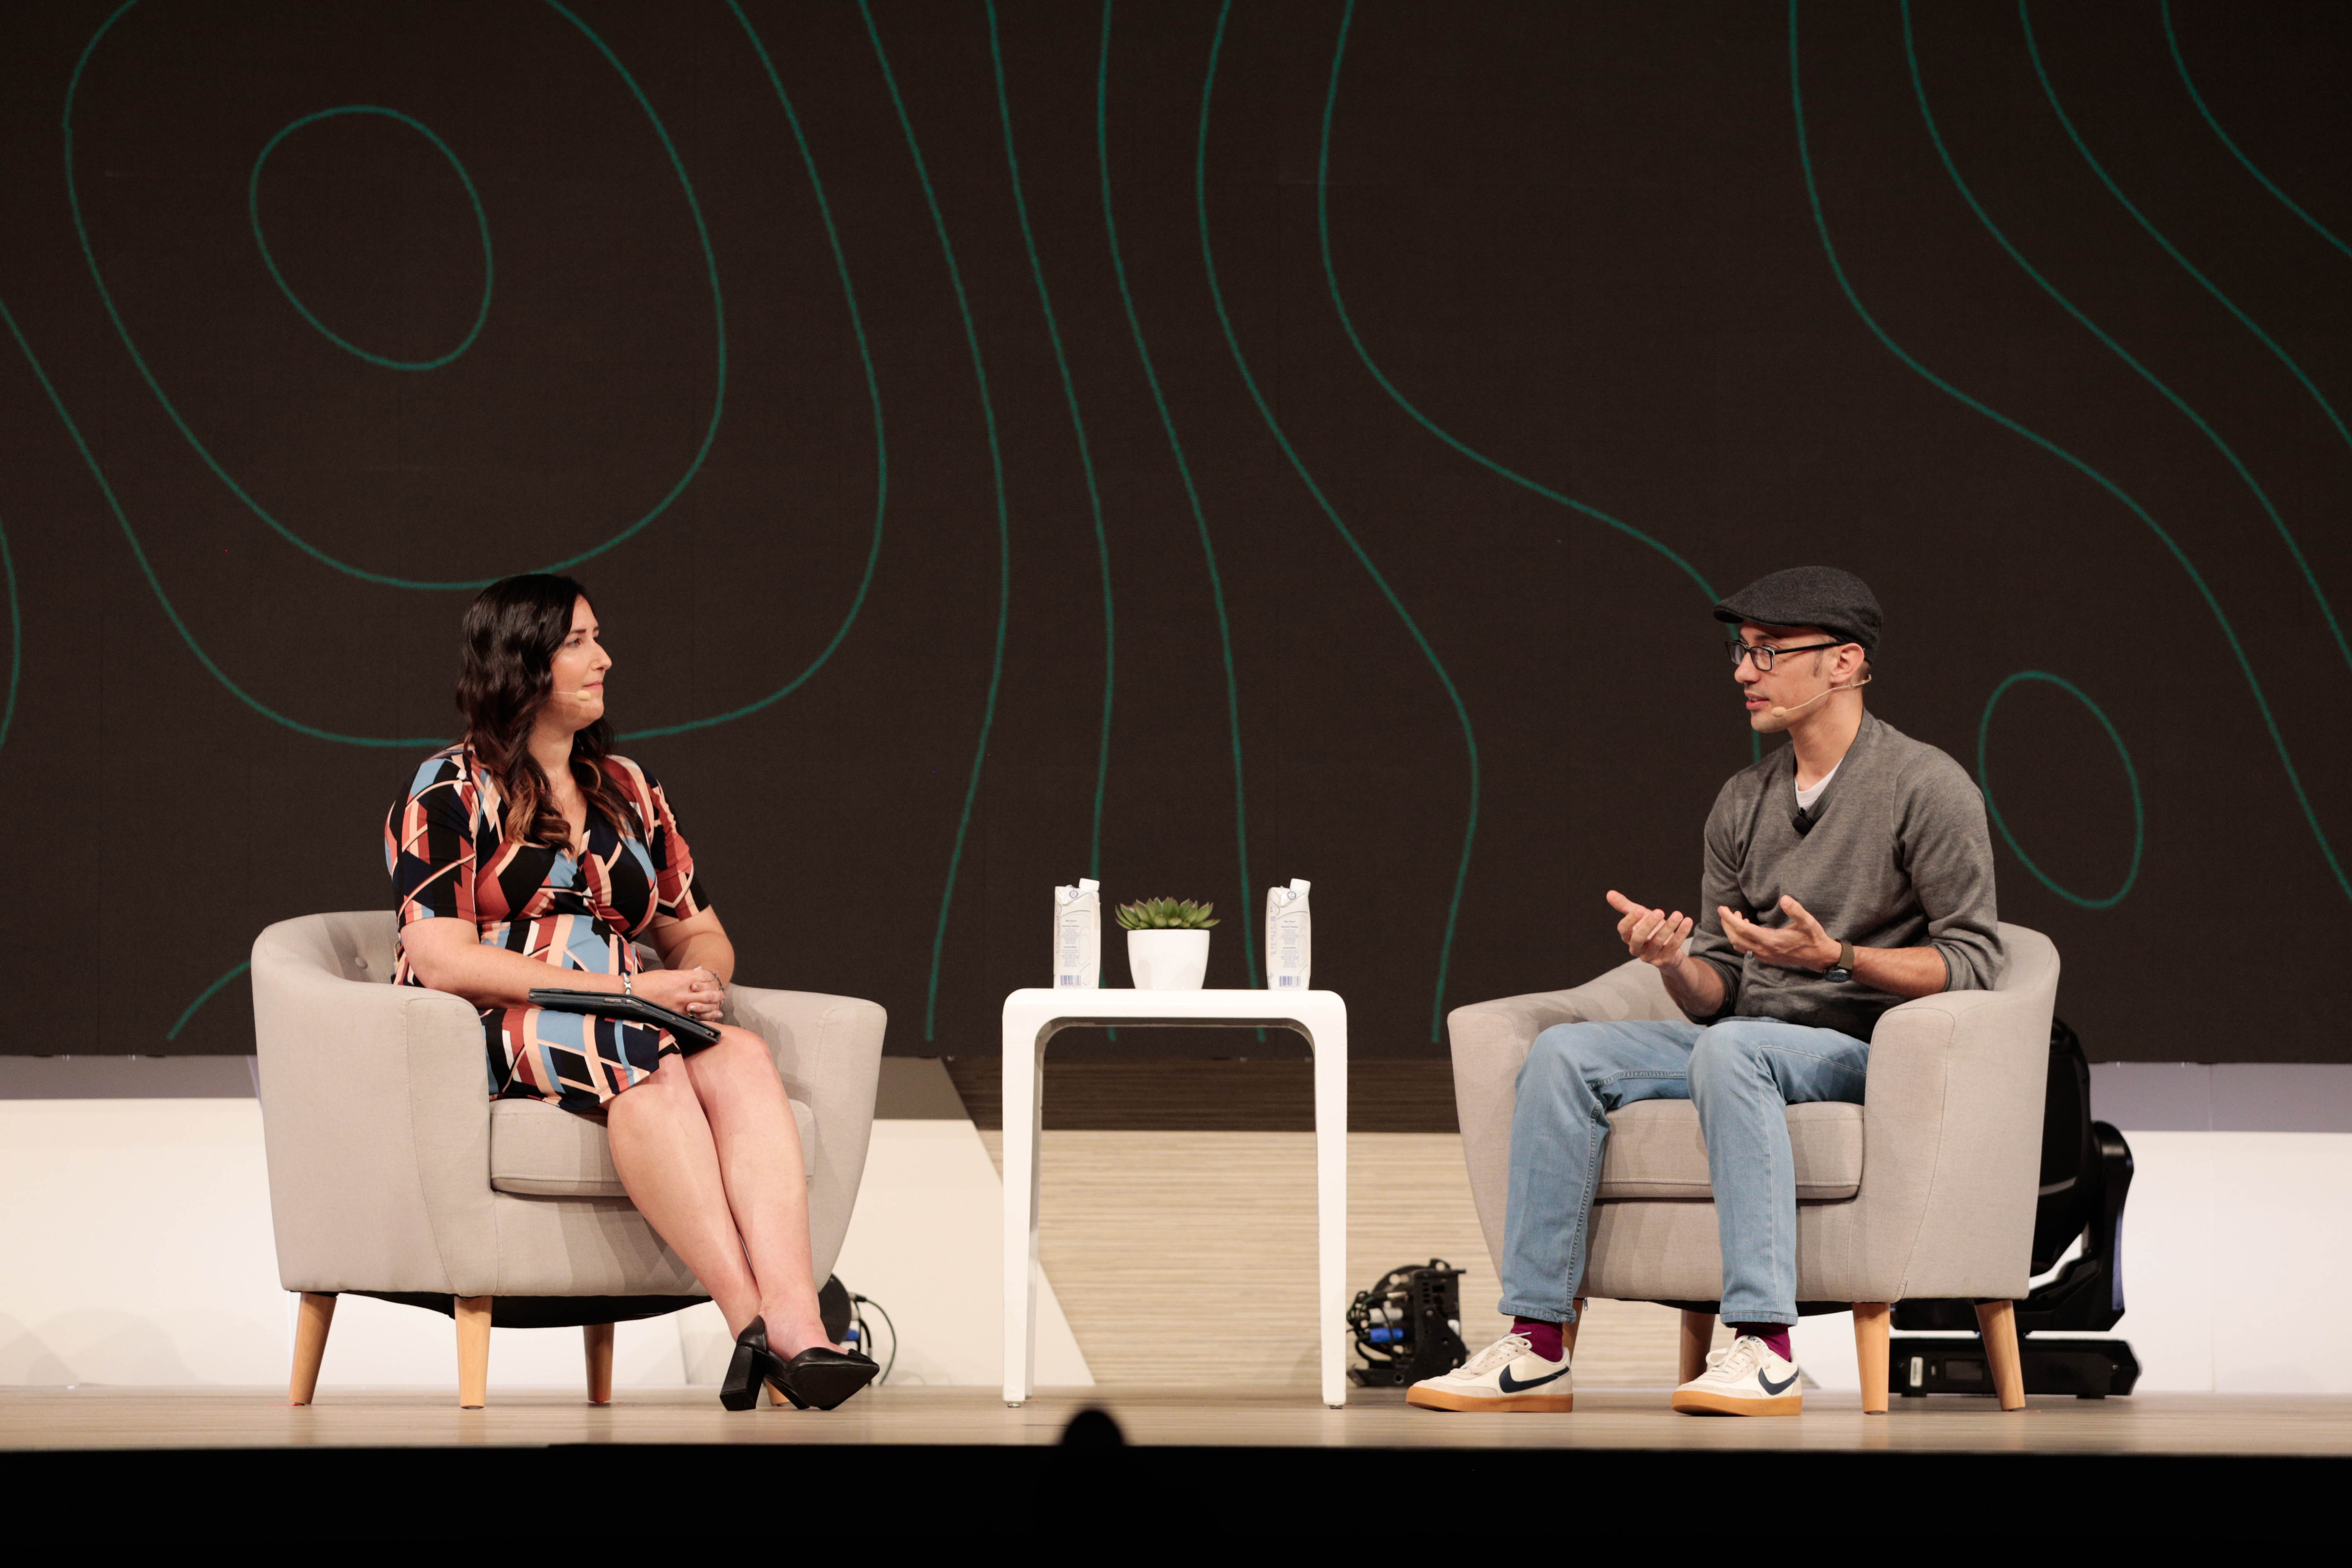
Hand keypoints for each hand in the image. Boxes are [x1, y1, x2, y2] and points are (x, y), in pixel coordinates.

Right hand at [635, 966, 726, 1021]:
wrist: (632, 994)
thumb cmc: (648, 982)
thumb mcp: (668, 974)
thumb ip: (684, 975)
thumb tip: (697, 974)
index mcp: (682, 978)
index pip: (706, 976)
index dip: (711, 978)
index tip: (713, 980)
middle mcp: (684, 992)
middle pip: (710, 992)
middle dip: (718, 994)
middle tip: (721, 995)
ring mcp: (681, 1005)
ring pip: (706, 1006)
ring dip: (715, 1006)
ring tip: (719, 1006)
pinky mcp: (676, 1016)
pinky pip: (697, 1018)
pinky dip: (707, 1017)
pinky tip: (712, 1016)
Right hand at [1605, 890, 1691, 969]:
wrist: (1667, 949)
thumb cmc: (1650, 929)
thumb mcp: (1639, 916)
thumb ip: (1625, 906)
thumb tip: (1609, 893)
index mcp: (1628, 937)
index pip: (1623, 930)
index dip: (1630, 920)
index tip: (1639, 909)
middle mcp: (1636, 948)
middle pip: (1638, 938)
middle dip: (1649, 924)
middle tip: (1660, 911)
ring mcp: (1650, 956)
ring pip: (1657, 942)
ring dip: (1668, 927)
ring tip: (1678, 914)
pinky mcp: (1664, 960)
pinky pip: (1673, 947)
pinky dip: (1681, 934)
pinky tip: (1687, 921)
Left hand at [1718, 894, 1839, 971]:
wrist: (1819, 957)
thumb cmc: (1813, 937)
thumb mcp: (1808, 922)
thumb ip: (1796, 910)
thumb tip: (1784, 899)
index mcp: (1771, 941)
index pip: (1742, 930)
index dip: (1729, 919)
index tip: (1721, 908)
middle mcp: (1765, 950)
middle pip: (1736, 939)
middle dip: (1727, 924)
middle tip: (1725, 910)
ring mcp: (1764, 956)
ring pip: (1739, 945)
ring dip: (1733, 931)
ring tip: (1736, 916)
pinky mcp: (1766, 957)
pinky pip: (1746, 949)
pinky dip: (1740, 938)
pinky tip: (1747, 926)